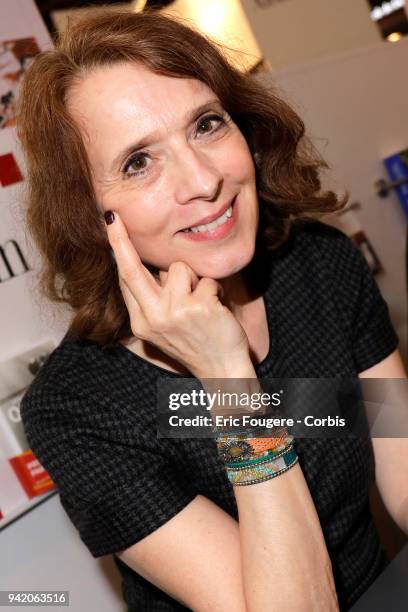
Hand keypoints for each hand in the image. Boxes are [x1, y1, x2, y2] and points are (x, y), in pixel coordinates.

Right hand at [105, 211, 250, 377]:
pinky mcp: (199, 308)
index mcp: (141, 323)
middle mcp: (153, 318)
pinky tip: (215, 308)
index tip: (111, 227)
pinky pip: (205, 280)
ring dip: (193, 278)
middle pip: (133, 270)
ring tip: (200, 300)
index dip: (118, 252)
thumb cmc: (195, 344)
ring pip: (178, 268)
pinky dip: (214, 290)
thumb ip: (152, 300)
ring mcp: (176, 313)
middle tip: (113, 216)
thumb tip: (146, 264)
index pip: (125, 280)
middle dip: (121, 240)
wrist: (221, 370)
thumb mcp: (163, 329)